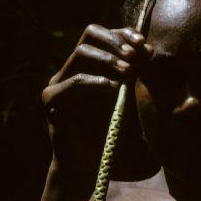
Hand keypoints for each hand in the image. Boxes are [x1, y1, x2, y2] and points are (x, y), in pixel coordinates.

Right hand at [42, 25, 150, 178]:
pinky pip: (74, 82)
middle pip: (89, 35)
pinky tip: (114, 87)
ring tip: (128, 71)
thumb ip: (132, 76)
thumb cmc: (108, 134)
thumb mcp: (124, 99)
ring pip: (81, 54)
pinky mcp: (51, 100)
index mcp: (86, 67)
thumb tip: (148, 48)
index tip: (144, 43)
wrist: (89, 165)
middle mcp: (69, 70)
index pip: (101, 36)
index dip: (122, 34)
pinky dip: (97, 81)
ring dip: (108, 59)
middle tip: (135, 54)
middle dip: (115, 41)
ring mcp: (57, 83)